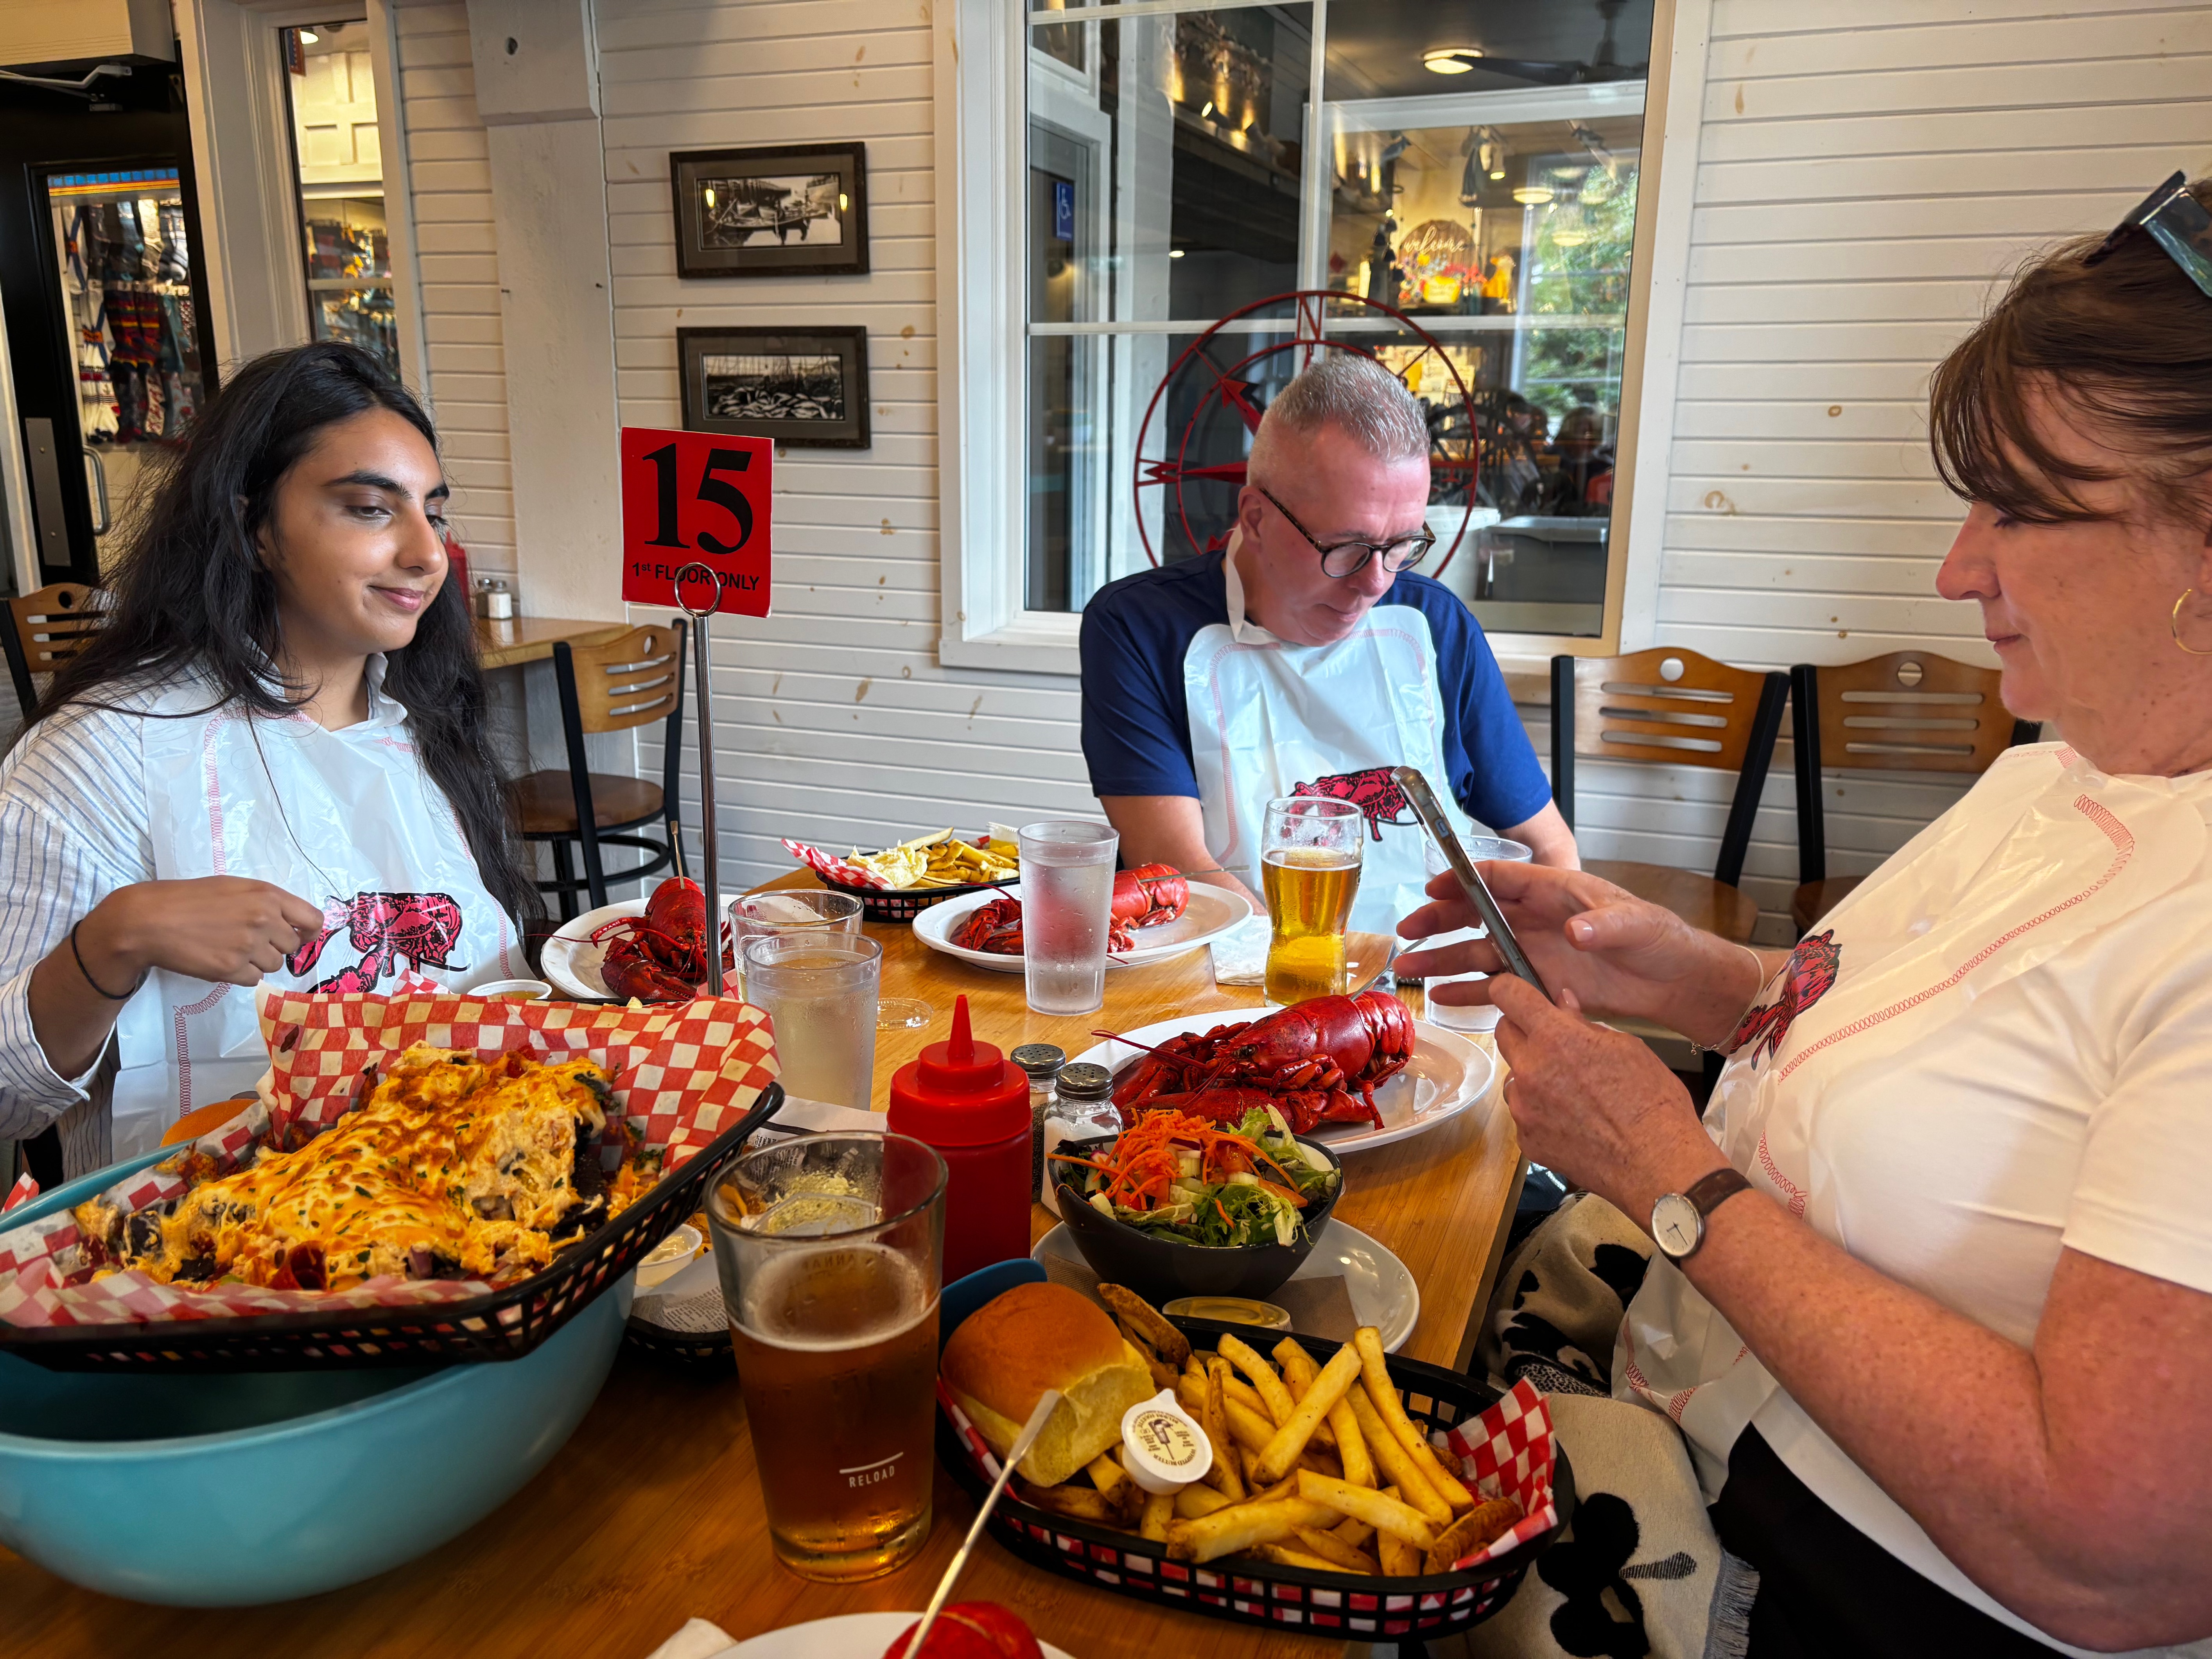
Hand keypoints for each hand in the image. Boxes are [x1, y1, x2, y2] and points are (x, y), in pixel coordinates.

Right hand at [83, 878, 328, 988]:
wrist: (149, 919)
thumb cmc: (190, 899)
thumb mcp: (235, 888)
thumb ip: (268, 903)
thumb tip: (295, 923)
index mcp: (268, 896)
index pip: (313, 920)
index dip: (308, 931)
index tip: (300, 936)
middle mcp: (264, 920)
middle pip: (291, 946)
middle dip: (274, 945)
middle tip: (247, 939)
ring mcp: (248, 945)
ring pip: (273, 965)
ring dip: (256, 961)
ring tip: (229, 947)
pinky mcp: (231, 968)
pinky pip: (253, 979)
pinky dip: (240, 974)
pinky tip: (220, 960)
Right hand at [1393, 861, 1763, 1045]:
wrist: (1676, 981)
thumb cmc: (1660, 939)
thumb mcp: (1638, 925)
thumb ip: (1606, 924)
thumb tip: (1576, 929)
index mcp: (1554, 891)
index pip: (1499, 879)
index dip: (1462, 881)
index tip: (1432, 888)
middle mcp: (1536, 920)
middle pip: (1476, 916)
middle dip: (1439, 922)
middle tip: (1407, 934)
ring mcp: (1534, 952)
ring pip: (1477, 953)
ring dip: (1443, 961)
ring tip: (1410, 972)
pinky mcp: (1539, 984)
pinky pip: (1495, 988)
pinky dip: (1467, 993)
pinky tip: (1441, 999)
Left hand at [1489, 977, 1725, 1220]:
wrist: (1658, 1166)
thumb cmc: (1653, 1104)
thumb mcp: (1627, 1048)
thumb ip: (1585, 1024)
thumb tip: (1563, 1004)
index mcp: (1556, 1039)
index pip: (1509, 997)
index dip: (1507, 989)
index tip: (1510, 990)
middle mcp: (1530, 1071)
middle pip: (1505, 1034)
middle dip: (1524, 1031)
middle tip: (1553, 1041)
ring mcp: (1524, 1109)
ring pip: (1515, 1077)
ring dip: (1534, 1076)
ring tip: (1573, 1091)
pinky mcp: (1527, 1140)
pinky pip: (1525, 1114)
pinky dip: (1542, 1112)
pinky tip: (1574, 1121)